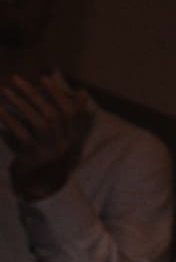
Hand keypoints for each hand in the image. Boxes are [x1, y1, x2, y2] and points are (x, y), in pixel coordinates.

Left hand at [0, 72, 93, 200]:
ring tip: (5, 91)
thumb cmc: (51, 153)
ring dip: (20, 104)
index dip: (57, 94)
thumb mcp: (62, 134)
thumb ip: (70, 114)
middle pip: (52, 114)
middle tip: (16, 80)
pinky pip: (22, 134)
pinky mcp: (34, 156)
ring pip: (39, 122)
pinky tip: (0, 110)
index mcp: (73, 136)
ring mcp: (50, 150)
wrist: (41, 184)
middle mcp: (65, 143)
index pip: (69, 111)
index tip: (43, 78)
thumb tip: (81, 93)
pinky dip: (10, 120)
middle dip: (33, 94)